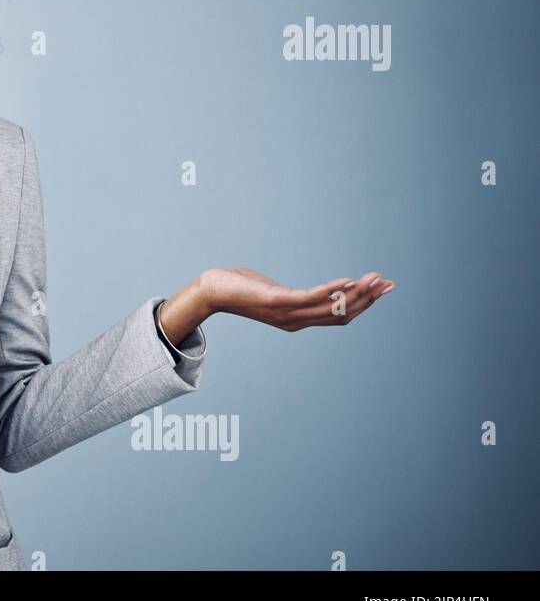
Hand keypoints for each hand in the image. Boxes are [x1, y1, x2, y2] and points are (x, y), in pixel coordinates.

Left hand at [200, 267, 394, 331]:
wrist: (212, 291)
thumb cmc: (241, 288)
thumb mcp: (274, 293)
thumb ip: (293, 295)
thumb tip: (308, 291)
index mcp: (298, 320)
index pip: (339, 316)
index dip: (363, 305)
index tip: (383, 289)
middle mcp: (295, 321)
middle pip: (341, 314)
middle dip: (367, 299)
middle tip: (387, 283)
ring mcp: (286, 313)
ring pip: (330, 307)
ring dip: (355, 293)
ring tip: (374, 279)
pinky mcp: (277, 301)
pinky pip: (309, 297)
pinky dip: (330, 290)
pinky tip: (347, 280)